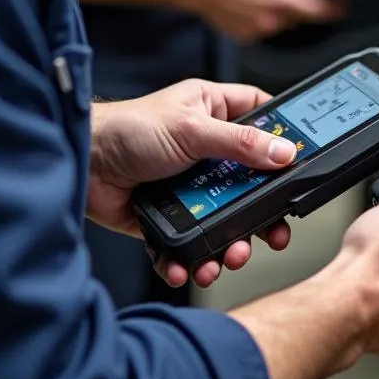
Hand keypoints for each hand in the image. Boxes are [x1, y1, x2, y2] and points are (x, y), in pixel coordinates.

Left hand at [88, 80, 294, 287]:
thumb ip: (240, 143)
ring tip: (229, 256)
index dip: (282, 137)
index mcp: (213, 111)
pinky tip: (188, 267)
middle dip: (261, 212)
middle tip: (274, 232)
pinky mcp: (168, 215)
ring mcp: (189, 184)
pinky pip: (189, 241)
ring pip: (223, 217)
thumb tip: (283, 153)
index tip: (301, 161)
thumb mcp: (191, 130)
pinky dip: (189, 259)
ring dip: (229, 242)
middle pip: (250, 181)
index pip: (261, 117)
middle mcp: (205, 148)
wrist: (78, 164)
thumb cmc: (127, 129)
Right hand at [181, 0, 341, 41]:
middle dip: (296, 5)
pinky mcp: (245, 35)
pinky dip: (261, 19)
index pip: (316, 9)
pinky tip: (249, 5)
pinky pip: (262, 28)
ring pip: (279, 23)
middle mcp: (271, 17)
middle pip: (297, 16)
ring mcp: (257, 29)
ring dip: (277, 12)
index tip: (341, 8)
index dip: (332, 9)